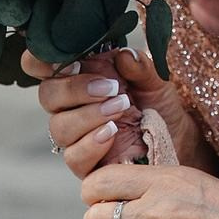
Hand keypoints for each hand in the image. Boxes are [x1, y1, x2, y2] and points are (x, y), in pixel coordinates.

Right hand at [28, 47, 171, 175]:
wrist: (177, 137)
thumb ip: (139, 66)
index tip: (72, 61)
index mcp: (79, 76)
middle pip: (47, 95)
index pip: (41, 65)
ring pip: (58, 127)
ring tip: (121, 108)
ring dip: (89, 115)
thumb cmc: (158, 103)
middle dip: (75, 89)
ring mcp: (75, 136)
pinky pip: (73, 156)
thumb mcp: (154, 79)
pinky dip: (91, 143)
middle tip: (110, 88)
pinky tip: (112, 133)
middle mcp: (70, 105)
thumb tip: (123, 55)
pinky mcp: (85, 163)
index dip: (41, 60)